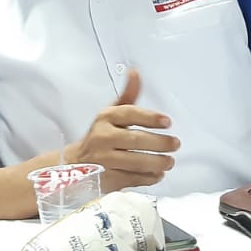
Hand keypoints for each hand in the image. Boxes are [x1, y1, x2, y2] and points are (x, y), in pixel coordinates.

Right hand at [66, 69, 179, 192]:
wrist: (75, 164)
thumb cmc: (100, 136)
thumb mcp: (111, 114)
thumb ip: (127, 96)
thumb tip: (135, 72)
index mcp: (104, 118)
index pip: (129, 113)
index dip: (150, 117)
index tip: (167, 121)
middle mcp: (103, 137)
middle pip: (136, 140)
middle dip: (160, 143)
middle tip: (175, 144)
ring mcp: (105, 160)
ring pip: (137, 162)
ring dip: (159, 162)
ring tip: (169, 161)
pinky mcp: (109, 178)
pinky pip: (135, 178)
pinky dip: (150, 177)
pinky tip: (158, 174)